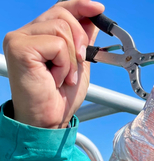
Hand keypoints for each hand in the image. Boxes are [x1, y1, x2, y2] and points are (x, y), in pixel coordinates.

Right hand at [3, 0, 104, 128]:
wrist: (48, 121)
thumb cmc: (58, 99)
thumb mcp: (78, 65)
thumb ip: (82, 41)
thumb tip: (92, 19)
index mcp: (38, 35)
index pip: (59, 9)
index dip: (80, 6)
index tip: (98, 9)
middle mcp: (26, 33)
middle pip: (62, 14)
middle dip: (80, 39)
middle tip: (79, 62)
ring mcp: (19, 39)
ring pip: (61, 28)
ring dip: (71, 58)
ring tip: (64, 77)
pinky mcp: (19, 47)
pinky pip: (55, 43)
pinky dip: (63, 64)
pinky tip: (55, 79)